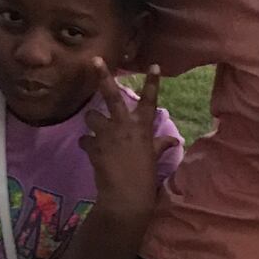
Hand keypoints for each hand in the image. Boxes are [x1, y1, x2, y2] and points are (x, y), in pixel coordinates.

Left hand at [80, 65, 164, 227]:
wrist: (126, 198)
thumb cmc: (146, 179)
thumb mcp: (155, 160)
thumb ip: (160, 145)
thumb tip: (173, 140)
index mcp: (143, 128)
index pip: (150, 101)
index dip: (153, 82)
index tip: (155, 65)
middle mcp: (124, 126)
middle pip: (112, 96)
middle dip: (102, 77)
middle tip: (94, 60)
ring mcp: (106, 135)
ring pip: (92, 116)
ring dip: (91, 120)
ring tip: (93, 126)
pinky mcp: (92, 147)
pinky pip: (85, 140)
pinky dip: (87, 143)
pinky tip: (89, 149)